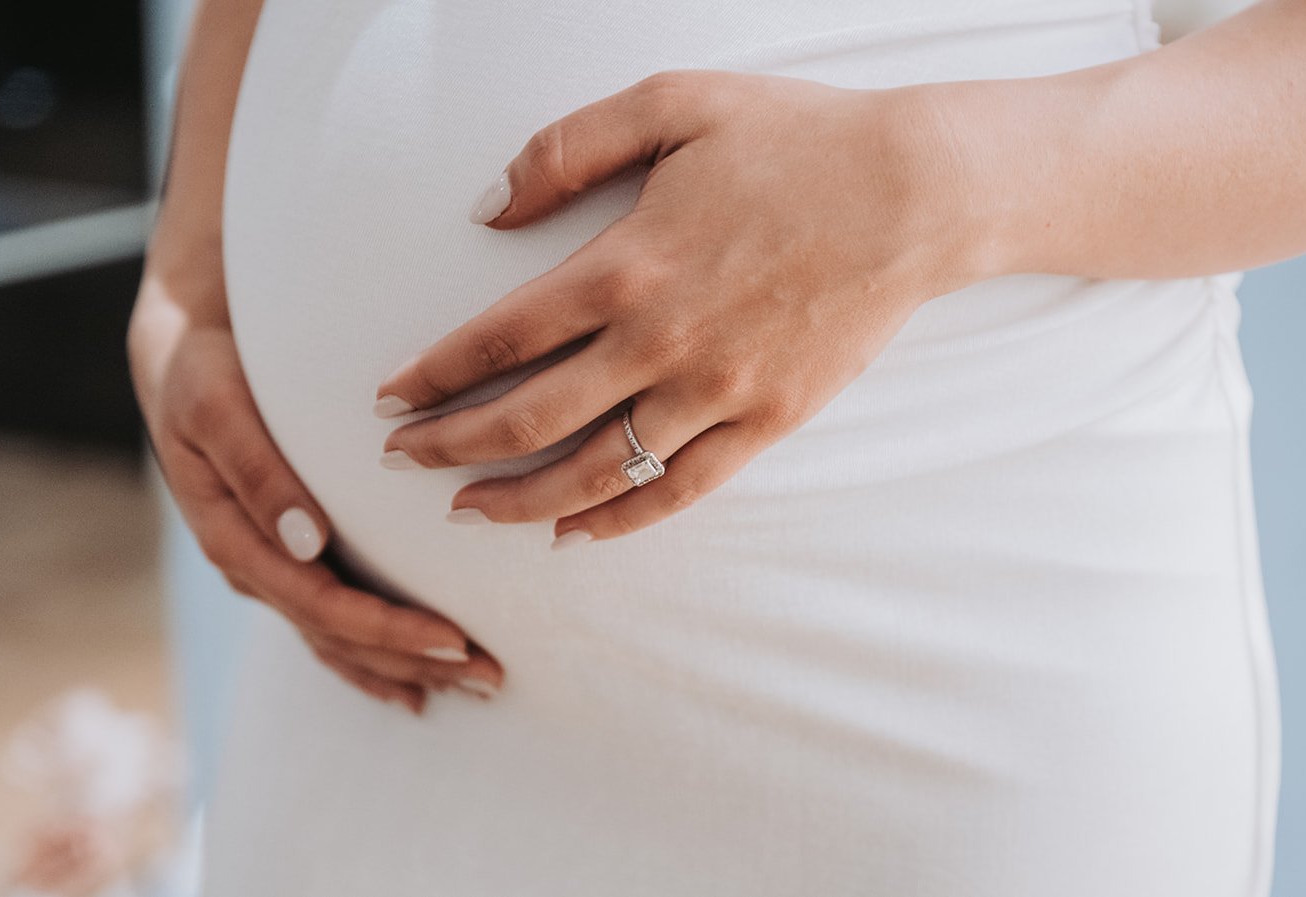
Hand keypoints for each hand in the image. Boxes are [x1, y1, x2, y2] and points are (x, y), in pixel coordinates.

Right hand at [128, 286, 504, 712]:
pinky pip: (330, 625)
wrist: (181, 350)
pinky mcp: (287, 558)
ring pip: (338, 640)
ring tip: (475, 688)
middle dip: (414, 661)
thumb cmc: (205, 367)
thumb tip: (307, 543)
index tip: (454, 639)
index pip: (320, 604)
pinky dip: (373, 660)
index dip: (387, 629)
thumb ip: (258, 472)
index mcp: (233, 536)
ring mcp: (269, 567)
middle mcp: (253, 564)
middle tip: (491, 676)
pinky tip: (416, 688)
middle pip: (338, 635)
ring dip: (404, 669)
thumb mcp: (218, 405)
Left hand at [373, 70, 987, 544]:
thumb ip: (566, 148)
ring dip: (521, 500)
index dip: (435, 373)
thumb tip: (486, 208)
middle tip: (401, 460)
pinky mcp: (767, 420)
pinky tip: (576, 534)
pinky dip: (621, 520)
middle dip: (452, 447)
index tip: (389, 396)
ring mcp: (717, 391)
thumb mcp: (673, 103)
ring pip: (596, 471)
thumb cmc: (793, 140)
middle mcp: (661, 342)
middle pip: (530, 418)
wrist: (916, 193)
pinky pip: (680, 489)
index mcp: (626, 265)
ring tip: (469, 512)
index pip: (500, 337)